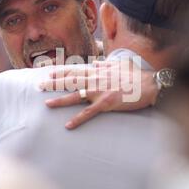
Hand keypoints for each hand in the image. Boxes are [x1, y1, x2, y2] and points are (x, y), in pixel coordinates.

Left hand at [40, 60, 158, 129]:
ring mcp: (100, 91)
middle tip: (39, 85)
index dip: (61, 71)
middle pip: (70, 81)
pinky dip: (78, 119)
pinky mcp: (107, 103)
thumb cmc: (136, 75)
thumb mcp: (119, 65)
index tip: (48, 73)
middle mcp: (96, 79)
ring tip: (47, 104)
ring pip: (76, 96)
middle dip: (54, 83)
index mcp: (98, 71)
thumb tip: (97, 63)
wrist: (150, 84)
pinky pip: (89, 113)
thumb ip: (106, 64)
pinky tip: (68, 125)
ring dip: (60, 100)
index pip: (75, 70)